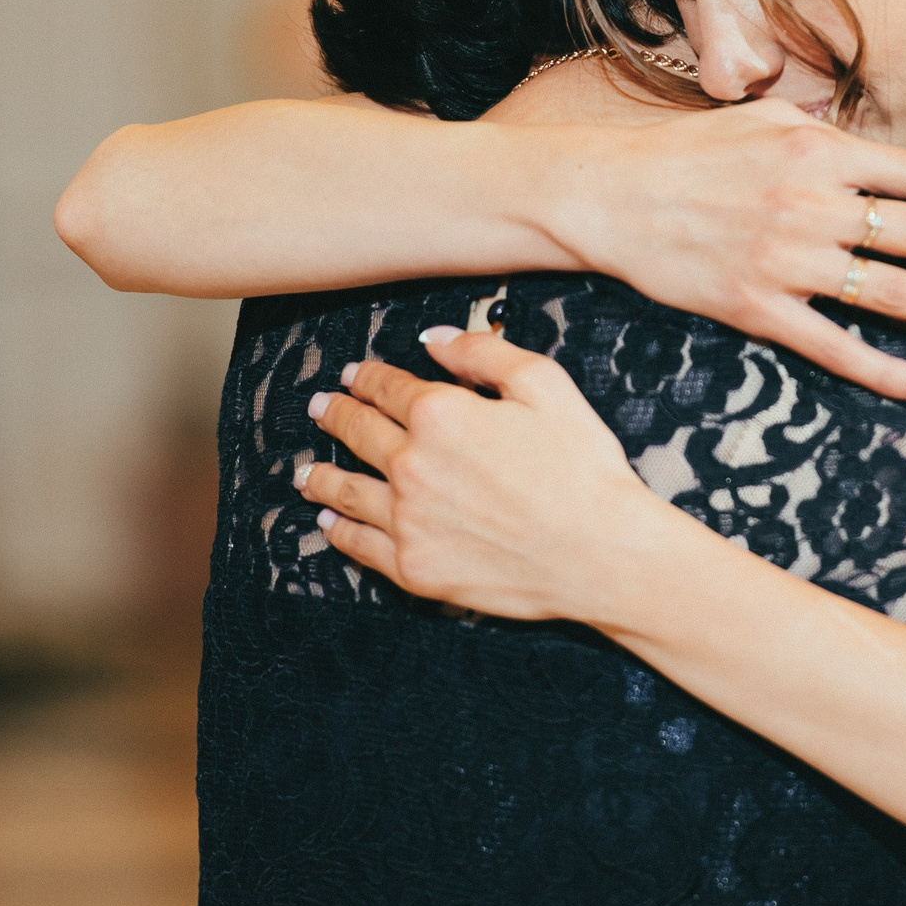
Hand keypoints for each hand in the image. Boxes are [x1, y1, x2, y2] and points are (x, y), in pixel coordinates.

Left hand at [295, 330, 688, 619]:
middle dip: (336, 415)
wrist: (600, 554)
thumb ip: (485, 354)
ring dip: (321, 476)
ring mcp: (408, 519)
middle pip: (359, 433)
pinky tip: (327, 524)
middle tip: (320, 408)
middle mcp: (412, 464)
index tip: (353, 374)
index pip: (388, 387)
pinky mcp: (414, 567)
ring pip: (346, 490)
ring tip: (305, 472)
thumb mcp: (546, 387)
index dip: (367, 377)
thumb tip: (435, 338)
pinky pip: (360, 545)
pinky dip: (338, 531)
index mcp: (441, 414)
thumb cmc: (583, 469)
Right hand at [559, 101, 905, 404]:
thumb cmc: (684, 153)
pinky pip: (833, 347)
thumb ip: (825, 135)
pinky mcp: (756, 307)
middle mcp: (812, 203)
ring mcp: (786, 259)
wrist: (605, 195)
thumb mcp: (760, 120)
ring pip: (894, 292)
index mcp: (819, 151)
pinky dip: (886, 370)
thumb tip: (877, 147)